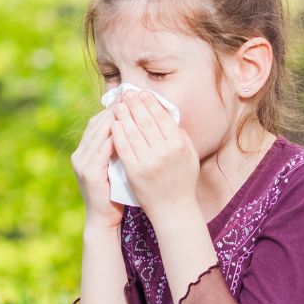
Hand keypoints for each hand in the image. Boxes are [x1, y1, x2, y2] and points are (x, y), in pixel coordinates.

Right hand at [70, 106, 122, 231]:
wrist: (104, 219)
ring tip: (132, 108)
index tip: (131, 98)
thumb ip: (119, 147)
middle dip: (116, 109)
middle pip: (97, 124)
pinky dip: (114, 138)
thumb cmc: (115, 192)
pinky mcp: (88, 173)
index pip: (98, 122)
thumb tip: (136, 126)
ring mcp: (82, 163)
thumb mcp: (116, 165)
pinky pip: (102, 150)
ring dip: (116, 119)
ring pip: (99, 133)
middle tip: (133, 97)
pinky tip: (128, 130)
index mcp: (85, 151)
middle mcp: (80, 154)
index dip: (114, 109)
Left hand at [110, 90, 199, 225]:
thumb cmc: (183, 181)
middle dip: (135, 104)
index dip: (151, 103)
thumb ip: (182, 136)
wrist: (173, 209)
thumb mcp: (190, 156)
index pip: (162, 118)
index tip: (143, 93)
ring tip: (118, 105)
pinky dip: (118, 134)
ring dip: (124, 116)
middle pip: (146, 121)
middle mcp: (164, 152)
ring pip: (133, 132)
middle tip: (127, 93)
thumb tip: (169, 115)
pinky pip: (124, 148)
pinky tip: (113, 124)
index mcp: (178, 146)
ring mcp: (148, 162)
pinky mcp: (134, 172)